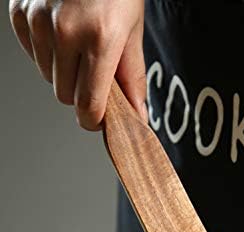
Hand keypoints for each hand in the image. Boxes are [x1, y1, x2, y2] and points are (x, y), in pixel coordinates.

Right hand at [9, 0, 145, 129]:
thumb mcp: (133, 31)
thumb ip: (132, 78)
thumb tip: (137, 116)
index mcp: (100, 39)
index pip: (87, 105)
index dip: (93, 120)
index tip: (98, 119)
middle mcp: (65, 31)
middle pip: (65, 95)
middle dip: (81, 92)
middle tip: (94, 72)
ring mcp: (38, 20)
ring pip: (48, 77)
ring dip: (63, 71)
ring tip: (79, 45)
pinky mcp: (20, 13)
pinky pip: (33, 55)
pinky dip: (47, 53)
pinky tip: (62, 34)